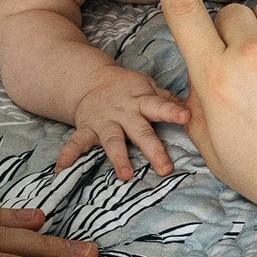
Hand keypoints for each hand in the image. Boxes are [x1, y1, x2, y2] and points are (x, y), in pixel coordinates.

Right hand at [58, 68, 190, 180]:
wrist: (92, 80)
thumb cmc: (129, 89)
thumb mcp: (148, 88)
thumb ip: (167, 100)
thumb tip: (196, 106)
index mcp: (142, 102)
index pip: (159, 106)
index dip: (172, 111)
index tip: (186, 116)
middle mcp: (124, 113)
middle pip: (140, 132)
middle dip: (152, 149)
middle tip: (164, 168)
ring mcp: (104, 122)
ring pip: (112, 141)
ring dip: (118, 158)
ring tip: (125, 176)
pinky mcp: (86, 128)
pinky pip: (76, 143)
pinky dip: (68, 156)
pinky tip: (60, 171)